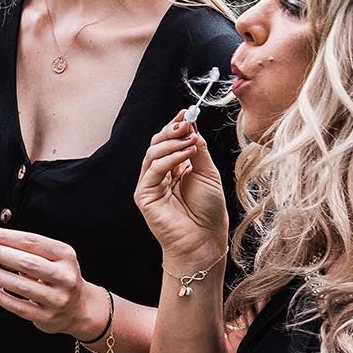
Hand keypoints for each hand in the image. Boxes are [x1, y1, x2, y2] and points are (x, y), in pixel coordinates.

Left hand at [0, 226, 106, 337]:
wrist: (79, 308)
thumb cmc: (59, 278)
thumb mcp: (53, 258)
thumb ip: (26, 250)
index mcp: (65, 255)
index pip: (31, 241)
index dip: (4, 236)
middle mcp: (64, 276)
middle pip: (26, 262)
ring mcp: (56, 299)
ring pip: (21, 285)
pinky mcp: (46, 317)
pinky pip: (18, 306)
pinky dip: (0, 296)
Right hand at [134, 115, 230, 272]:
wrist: (204, 240)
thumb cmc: (208, 212)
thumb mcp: (207, 174)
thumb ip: (197, 151)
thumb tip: (191, 126)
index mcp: (175, 169)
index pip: (170, 142)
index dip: (176, 125)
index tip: (187, 112)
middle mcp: (160, 174)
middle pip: (158, 144)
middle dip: (172, 130)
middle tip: (186, 122)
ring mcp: (150, 184)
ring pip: (152, 153)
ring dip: (172, 142)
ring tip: (190, 140)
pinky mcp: (144, 195)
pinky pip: (152, 170)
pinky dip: (169, 158)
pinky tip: (185, 153)